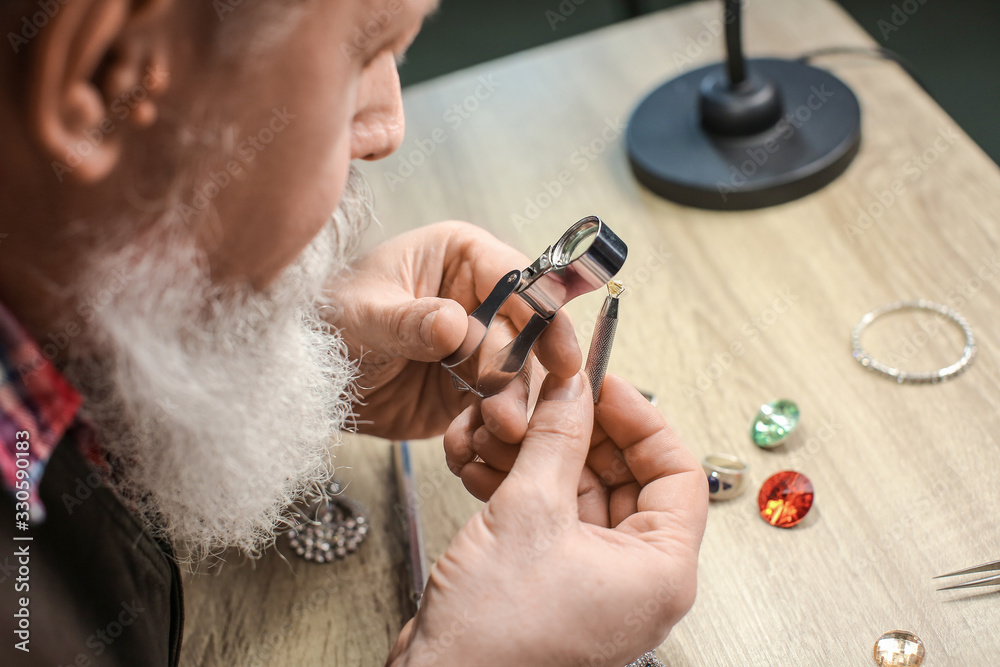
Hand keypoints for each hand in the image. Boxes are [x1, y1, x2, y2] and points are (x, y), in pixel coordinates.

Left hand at [326, 221, 580, 439]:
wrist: (307, 378)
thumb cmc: (329, 321)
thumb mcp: (362, 316)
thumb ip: (408, 321)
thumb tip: (455, 323)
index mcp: (460, 256)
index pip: (517, 278)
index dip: (543, 312)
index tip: (557, 350)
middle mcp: (480, 298)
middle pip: (523, 333)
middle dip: (519, 374)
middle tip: (511, 410)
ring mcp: (479, 346)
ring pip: (514, 376)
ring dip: (508, 406)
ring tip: (497, 431)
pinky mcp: (472, 390)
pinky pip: (494, 409)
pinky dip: (488, 429)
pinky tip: (472, 442)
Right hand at [386, 372, 708, 665]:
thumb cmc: (495, 639)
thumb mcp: (529, 514)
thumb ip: (556, 439)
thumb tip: (573, 390)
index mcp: (660, 571)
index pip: (677, 472)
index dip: (640, 420)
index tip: (603, 386)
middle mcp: (636, 579)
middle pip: (627, 478)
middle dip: (582, 434)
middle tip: (550, 399)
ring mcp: (595, 582)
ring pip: (583, 494)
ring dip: (545, 456)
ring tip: (507, 428)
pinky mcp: (556, 582)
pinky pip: (554, 517)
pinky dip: (526, 484)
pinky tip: (490, 461)